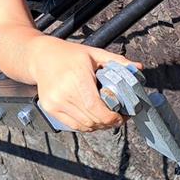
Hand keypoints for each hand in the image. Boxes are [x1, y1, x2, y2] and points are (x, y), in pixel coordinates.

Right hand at [27, 37, 141, 131]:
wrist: (41, 57)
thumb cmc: (70, 54)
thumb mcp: (94, 54)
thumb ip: (117, 62)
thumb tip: (139, 68)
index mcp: (77, 77)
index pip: (96, 107)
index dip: (112, 117)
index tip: (122, 116)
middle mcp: (64, 92)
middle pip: (92, 119)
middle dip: (109, 122)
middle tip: (119, 117)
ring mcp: (55, 102)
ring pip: (83, 125)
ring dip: (98, 125)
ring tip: (106, 118)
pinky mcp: (49, 109)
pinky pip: (72, 125)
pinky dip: (86, 125)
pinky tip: (93, 118)